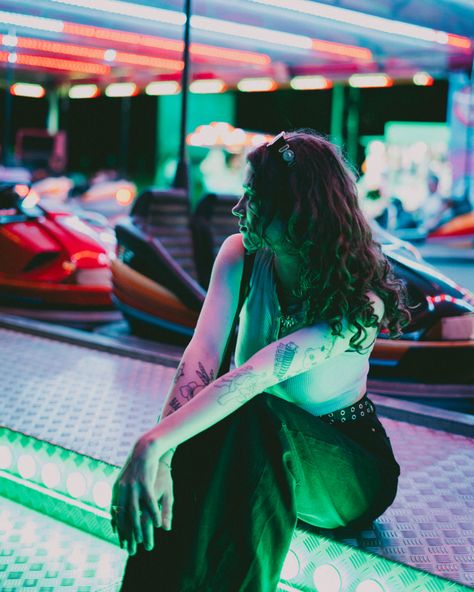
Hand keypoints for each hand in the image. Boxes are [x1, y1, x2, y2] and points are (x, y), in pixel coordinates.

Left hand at [110, 436, 164, 554]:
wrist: (145, 448)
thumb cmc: (137, 466)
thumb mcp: (126, 480)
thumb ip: (121, 496)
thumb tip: (114, 510)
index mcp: (116, 490)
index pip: (115, 514)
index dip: (118, 528)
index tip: (121, 541)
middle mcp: (122, 490)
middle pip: (122, 517)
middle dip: (125, 535)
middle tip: (129, 549)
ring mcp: (133, 486)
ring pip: (134, 512)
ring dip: (138, 529)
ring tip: (142, 541)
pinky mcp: (145, 482)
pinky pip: (149, 502)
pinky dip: (153, 513)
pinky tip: (158, 523)